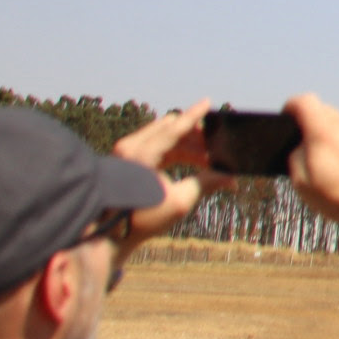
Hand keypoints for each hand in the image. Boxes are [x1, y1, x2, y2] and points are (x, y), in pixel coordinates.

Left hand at [113, 100, 210, 244]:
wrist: (108, 235)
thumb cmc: (141, 219)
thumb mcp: (179, 201)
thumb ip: (206, 182)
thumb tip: (230, 177)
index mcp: (142, 153)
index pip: (174, 127)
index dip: (193, 116)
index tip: (207, 103)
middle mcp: (131, 147)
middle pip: (170, 128)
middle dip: (195, 136)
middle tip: (216, 148)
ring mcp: (126, 153)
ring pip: (164, 137)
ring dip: (187, 146)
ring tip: (208, 161)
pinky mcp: (127, 160)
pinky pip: (156, 146)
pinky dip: (175, 152)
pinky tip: (192, 163)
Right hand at [282, 94, 338, 236]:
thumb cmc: (338, 198)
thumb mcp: (301, 181)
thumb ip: (295, 156)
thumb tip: (301, 146)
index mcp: (323, 131)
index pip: (304, 102)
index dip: (291, 107)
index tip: (286, 116)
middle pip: (324, 111)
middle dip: (311, 123)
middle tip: (304, 144)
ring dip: (332, 135)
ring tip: (327, 160)